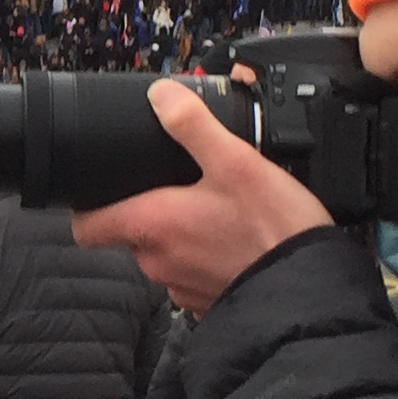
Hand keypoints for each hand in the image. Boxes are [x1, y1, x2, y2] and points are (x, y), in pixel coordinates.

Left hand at [72, 78, 332, 319]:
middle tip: (184, 185)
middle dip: (152, 209)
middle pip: (131, 233)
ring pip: (164, 253)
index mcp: (151, 225)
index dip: (87, 207)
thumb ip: (193, 126)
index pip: (86, 227)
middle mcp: (157, 262)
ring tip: (217, 210)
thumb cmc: (273, 230)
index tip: (101, 190)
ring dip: (181, 233)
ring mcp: (181, 286)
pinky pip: (193, 273)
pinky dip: (205, 257)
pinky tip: (234, 240)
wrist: (311, 291)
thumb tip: (160, 96)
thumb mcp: (235, 162)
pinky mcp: (207, 302)